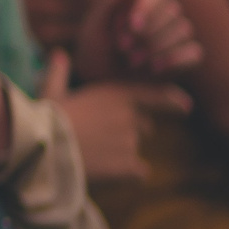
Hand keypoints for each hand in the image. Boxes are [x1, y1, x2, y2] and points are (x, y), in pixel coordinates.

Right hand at [45, 48, 188, 181]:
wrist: (42, 148)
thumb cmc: (44, 117)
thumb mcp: (50, 91)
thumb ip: (59, 72)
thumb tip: (58, 53)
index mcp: (116, 94)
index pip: (157, 95)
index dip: (173, 101)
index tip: (186, 108)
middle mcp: (130, 116)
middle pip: (144, 128)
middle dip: (128, 134)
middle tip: (99, 140)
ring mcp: (130, 141)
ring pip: (134, 151)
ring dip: (119, 156)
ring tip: (92, 157)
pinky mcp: (128, 165)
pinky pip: (138, 173)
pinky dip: (127, 175)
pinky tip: (106, 175)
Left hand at [79, 0, 201, 82]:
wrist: (102, 76)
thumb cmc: (96, 44)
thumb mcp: (96, 23)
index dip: (146, 7)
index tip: (131, 25)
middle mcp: (165, 9)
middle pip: (171, 11)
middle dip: (146, 32)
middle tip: (122, 48)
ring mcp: (178, 32)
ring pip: (182, 31)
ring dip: (155, 47)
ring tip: (131, 61)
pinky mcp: (187, 54)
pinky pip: (193, 52)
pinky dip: (174, 60)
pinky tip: (154, 68)